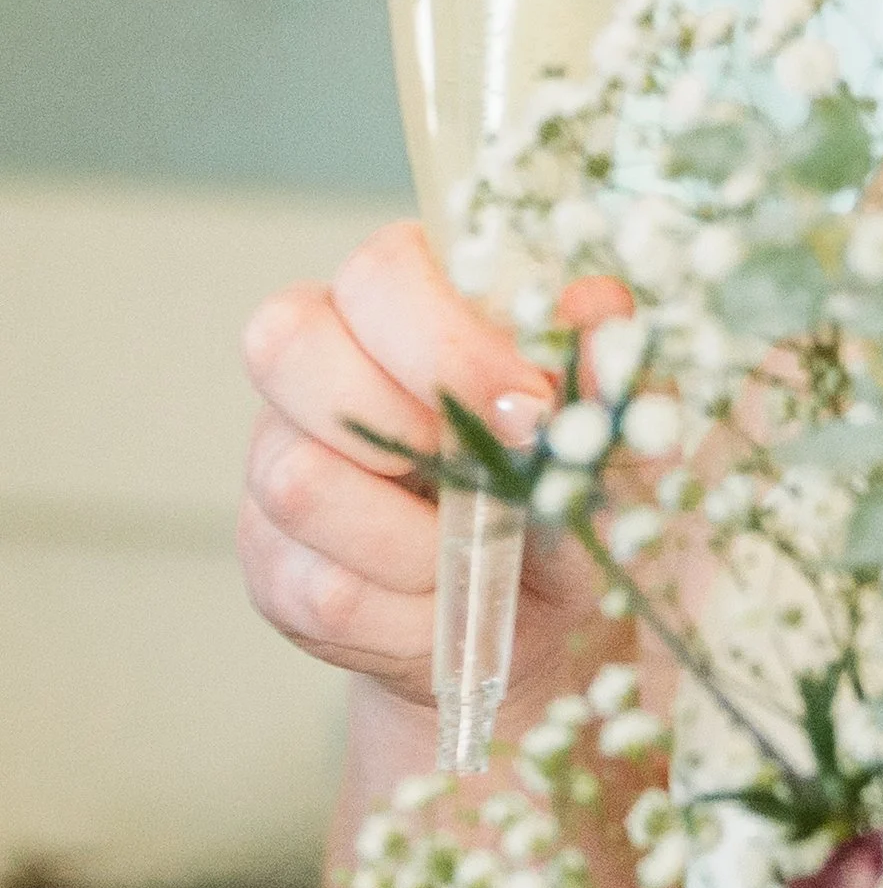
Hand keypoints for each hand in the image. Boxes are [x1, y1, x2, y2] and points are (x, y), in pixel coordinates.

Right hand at [239, 223, 579, 714]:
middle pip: (288, 346)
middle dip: (405, 424)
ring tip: (481, 554)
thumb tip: (597, 307)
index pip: (378, 272)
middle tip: (489, 480)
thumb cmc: (563, 488)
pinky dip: (409, 615)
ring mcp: (272, 463)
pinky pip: (322, 589)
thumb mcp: (608, 433)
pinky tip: (448, 604)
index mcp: (397, 302)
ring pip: (300, 482)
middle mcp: (312, 366)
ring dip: (419, 541)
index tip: (533, 408)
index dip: (448, 341)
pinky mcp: (269, 564)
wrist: (535, 611)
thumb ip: (607, 369)